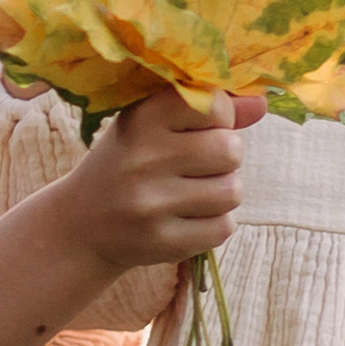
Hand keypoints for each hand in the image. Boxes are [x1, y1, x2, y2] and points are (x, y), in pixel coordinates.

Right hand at [0, 85, 261, 345]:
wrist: (81, 226)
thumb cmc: (128, 163)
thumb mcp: (154, 126)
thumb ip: (208, 111)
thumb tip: (263, 103)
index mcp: (142, 119)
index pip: (215, 105)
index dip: (219, 117)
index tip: (199, 127)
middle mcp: (144, 159)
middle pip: (231, 150)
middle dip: (225, 157)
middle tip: (198, 164)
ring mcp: (151, 204)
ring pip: (232, 191)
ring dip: (222, 191)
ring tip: (193, 192)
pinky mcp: (162, 242)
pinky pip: (224, 228)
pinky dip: (215, 223)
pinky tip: (189, 218)